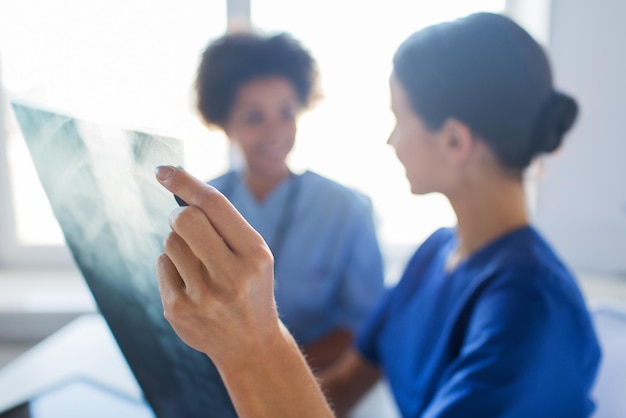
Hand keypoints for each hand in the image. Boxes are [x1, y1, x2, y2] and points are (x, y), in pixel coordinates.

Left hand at [154, 165, 278, 365]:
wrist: (250, 344)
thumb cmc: (250, 286)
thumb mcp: (254, 255)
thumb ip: (224, 225)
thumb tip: (179, 191)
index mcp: (255, 254)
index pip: (214, 205)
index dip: (186, 182)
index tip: (164, 170)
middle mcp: (231, 275)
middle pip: (185, 219)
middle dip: (180, 215)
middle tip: (186, 222)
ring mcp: (203, 296)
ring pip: (170, 242)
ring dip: (178, 243)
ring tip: (197, 262)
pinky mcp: (179, 310)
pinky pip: (162, 265)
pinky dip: (172, 266)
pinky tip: (191, 285)